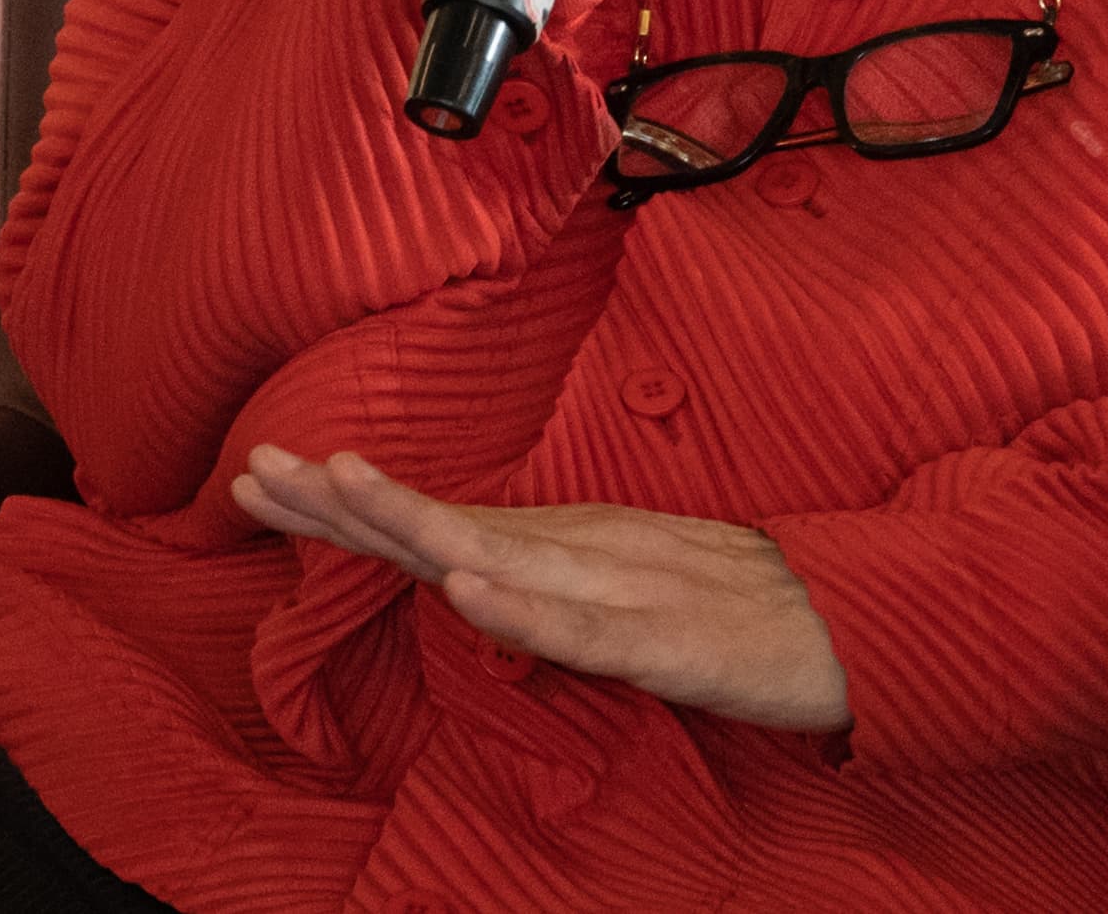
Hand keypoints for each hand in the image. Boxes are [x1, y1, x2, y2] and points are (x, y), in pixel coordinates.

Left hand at [232, 444, 846, 734]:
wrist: (856, 619)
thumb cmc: (737, 610)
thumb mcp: (621, 595)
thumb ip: (547, 583)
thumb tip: (461, 576)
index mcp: (564, 544)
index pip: (432, 521)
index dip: (346, 504)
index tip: (263, 480)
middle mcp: (579, 548)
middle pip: (442, 522)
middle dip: (343, 499)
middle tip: (251, 469)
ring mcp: (621, 587)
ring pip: (502, 554)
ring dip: (415, 523)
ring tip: (340, 490)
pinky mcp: (665, 638)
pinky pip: (584, 628)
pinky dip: (523, 610)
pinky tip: (469, 593)